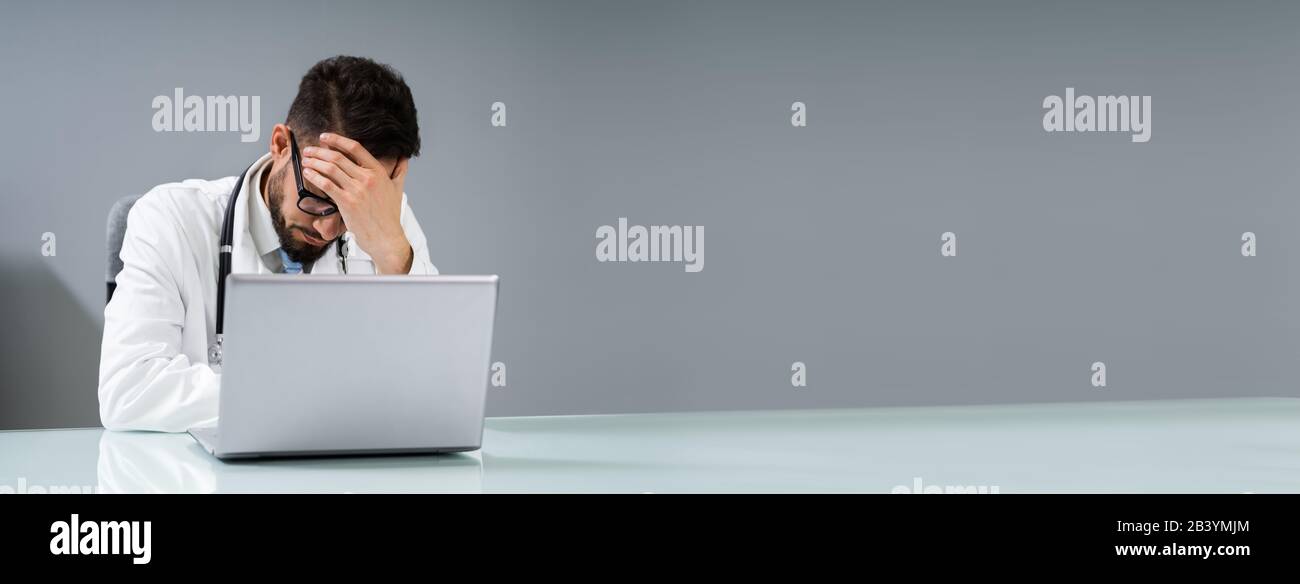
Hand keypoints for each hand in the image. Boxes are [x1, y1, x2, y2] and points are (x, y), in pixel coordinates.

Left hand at [300, 133, 413, 273]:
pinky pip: (327, 185)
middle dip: (320, 151)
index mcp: (378, 172)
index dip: (337, 140)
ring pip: (330, 169)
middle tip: (310, 150)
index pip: (355, 148)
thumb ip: (400, 171)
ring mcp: (357, 190)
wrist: (387, 238)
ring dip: (315, 162)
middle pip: (338, 157)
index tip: (325, 137)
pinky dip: (315, 177)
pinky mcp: (347, 202)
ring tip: (306, 160)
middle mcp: (367, 178)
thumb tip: (404, 158)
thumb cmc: (390, 216)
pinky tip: (308, 174)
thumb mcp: (398, 189)